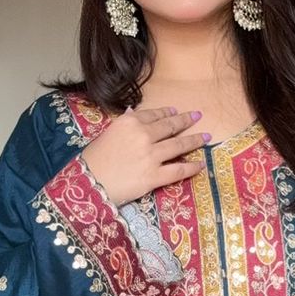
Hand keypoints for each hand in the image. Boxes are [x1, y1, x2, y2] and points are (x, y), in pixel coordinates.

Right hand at [81, 106, 208, 205]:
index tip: (175, 112)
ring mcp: (151, 156)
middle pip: (170, 126)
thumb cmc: (93, 159)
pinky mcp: (155, 176)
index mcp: (129, 122)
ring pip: (178, 146)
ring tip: (205, 137)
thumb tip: (134, 113)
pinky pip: (178, 170)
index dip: (167, 113)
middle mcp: (143, 135)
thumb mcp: (107, 133)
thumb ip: (124, 124)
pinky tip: (201, 164)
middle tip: (197, 116)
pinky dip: (191, 167)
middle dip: (186, 121)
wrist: (89, 183)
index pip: (154, 115)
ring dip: (194, 140)